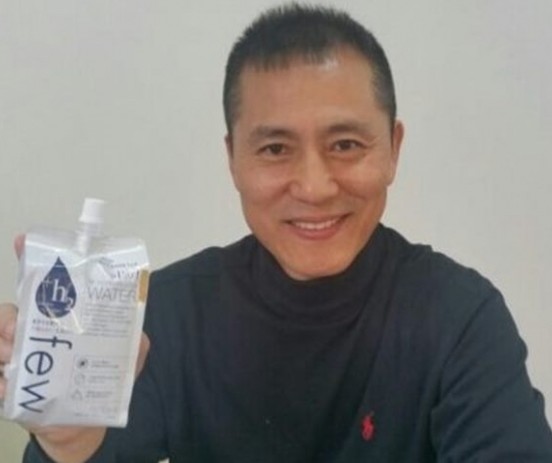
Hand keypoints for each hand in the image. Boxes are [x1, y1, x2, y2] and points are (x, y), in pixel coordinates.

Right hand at [0, 236, 150, 461]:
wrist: (81, 422)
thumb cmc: (99, 380)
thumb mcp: (128, 357)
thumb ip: (134, 340)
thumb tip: (138, 329)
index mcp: (63, 317)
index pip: (45, 282)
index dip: (32, 258)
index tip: (23, 241)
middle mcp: (37, 330)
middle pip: (14, 308)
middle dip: (14, 314)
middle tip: (20, 327)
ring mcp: (18, 355)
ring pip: (0, 337)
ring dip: (6, 344)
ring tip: (17, 355)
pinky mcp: (7, 384)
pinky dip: (1, 379)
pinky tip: (9, 384)